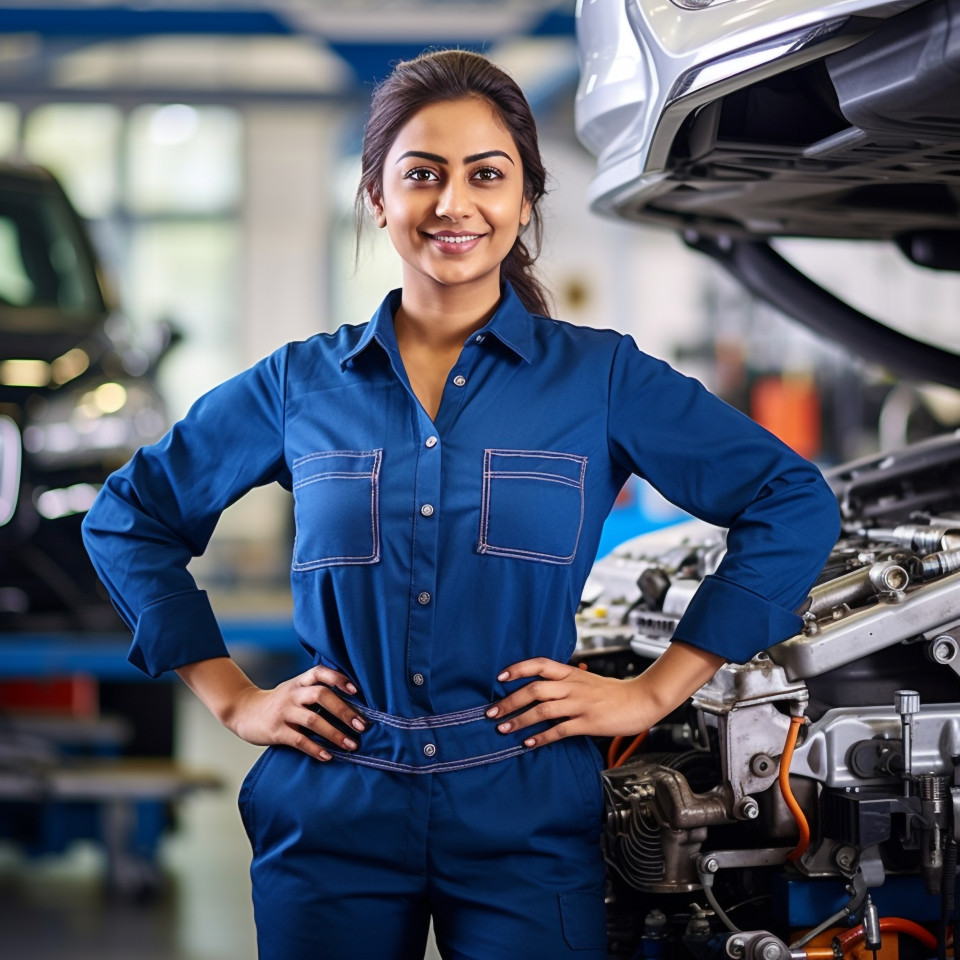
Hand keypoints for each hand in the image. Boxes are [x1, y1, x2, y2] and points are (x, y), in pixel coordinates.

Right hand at [220, 664, 365, 762]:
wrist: (243, 711)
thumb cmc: (279, 703)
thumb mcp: (295, 690)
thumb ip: (315, 692)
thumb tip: (351, 705)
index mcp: (299, 682)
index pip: (320, 672)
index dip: (338, 678)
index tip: (356, 690)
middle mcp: (292, 694)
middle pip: (321, 695)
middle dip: (344, 711)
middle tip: (362, 726)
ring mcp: (283, 712)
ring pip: (312, 720)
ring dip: (334, 734)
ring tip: (350, 745)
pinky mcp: (276, 731)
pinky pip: (299, 740)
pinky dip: (315, 749)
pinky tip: (328, 756)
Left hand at [485, 658, 652, 748]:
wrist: (642, 699)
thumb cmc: (614, 692)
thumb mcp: (588, 679)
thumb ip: (566, 682)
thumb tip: (542, 687)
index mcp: (572, 672)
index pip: (540, 664)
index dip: (518, 669)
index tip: (499, 678)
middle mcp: (573, 686)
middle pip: (535, 689)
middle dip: (509, 701)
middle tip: (490, 712)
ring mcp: (580, 704)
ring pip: (543, 710)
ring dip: (519, 720)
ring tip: (503, 729)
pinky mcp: (588, 722)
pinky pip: (559, 730)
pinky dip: (541, 737)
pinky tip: (528, 743)